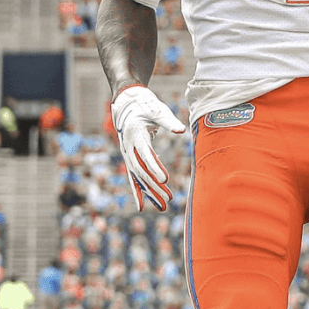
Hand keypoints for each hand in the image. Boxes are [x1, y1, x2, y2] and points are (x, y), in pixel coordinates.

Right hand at [111, 85, 185, 210]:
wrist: (126, 102)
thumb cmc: (145, 105)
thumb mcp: (157, 110)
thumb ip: (169, 121)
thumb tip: (181, 130)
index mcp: (135, 135)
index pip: (145, 155)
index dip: (155, 167)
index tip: (165, 180)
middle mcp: (128, 147)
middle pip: (141, 170)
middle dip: (154, 186)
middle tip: (168, 198)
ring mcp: (127, 154)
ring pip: (138, 177)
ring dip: (150, 192)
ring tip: (164, 206)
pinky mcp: (129, 158)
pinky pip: (133, 177)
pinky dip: (137, 192)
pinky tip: (142, 206)